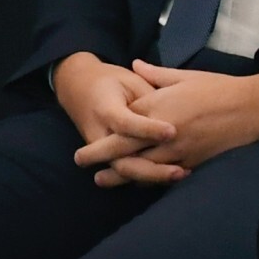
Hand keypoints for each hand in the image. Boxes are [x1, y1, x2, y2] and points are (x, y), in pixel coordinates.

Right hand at [53, 52, 176, 174]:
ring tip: (180, 174)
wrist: (78, 88)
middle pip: (122, 161)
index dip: (148, 130)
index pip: (126, 124)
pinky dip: (149, 177)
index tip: (172, 132)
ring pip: (125, 171)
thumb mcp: (129, 81)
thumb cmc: (110, 81)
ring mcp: (102, 150)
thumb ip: (149, 98)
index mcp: (105, 109)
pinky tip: (175, 174)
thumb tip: (174, 114)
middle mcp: (100, 135)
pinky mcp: (107, 157)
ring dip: (152, 177)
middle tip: (179, 171)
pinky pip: (127, 171)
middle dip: (151, 169)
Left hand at [94, 60, 258, 187]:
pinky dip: (150, 179)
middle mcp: (164, 130)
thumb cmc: (219, 88)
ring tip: (101, 180)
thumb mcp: (185, 76)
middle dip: (100, 155)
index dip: (106, 128)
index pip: (125, 120)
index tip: (91, 130)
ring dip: (120, 174)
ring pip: (142, 166)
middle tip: (80, 160)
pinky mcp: (192, 161)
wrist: (253, 108)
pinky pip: (165, 174)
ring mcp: (178, 149)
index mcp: (160, 105)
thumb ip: (156, 74)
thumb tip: (135, 65)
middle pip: (125, 146)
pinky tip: (138, 184)